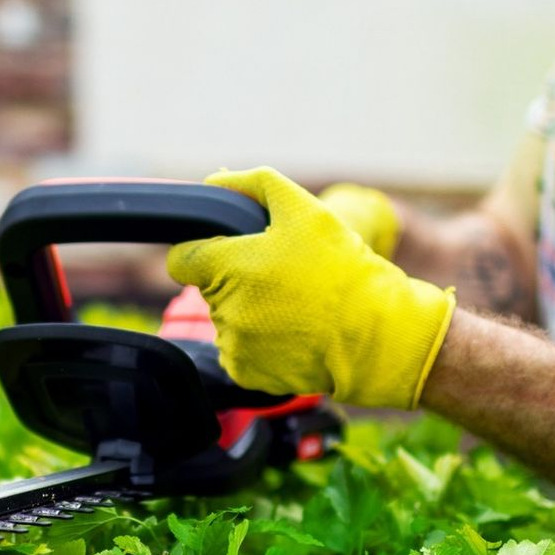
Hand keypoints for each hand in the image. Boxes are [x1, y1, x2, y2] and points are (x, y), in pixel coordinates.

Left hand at [167, 167, 455, 409]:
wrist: (373, 334)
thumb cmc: (341, 269)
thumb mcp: (305, 210)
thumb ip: (254, 185)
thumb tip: (214, 180)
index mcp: (228, 266)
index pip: (181, 259)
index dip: (204, 251)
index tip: (231, 253)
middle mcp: (223, 309)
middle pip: (209, 289)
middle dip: (235, 280)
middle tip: (281, 277)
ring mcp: (233, 345)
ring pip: (226, 321)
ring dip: (249, 312)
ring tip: (293, 306)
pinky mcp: (245, 373)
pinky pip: (239, 352)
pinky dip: (259, 344)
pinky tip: (291, 332)